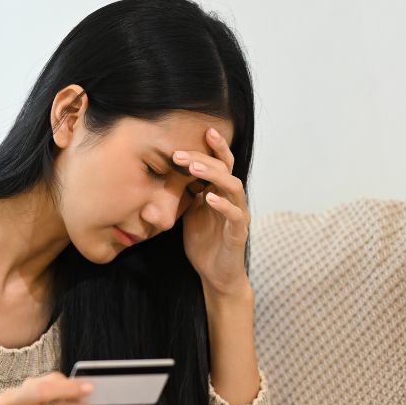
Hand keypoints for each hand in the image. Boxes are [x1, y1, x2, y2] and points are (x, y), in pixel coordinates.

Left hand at [178, 127, 252, 296]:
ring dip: (213, 175)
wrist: (215, 273)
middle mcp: (232, 199)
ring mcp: (238, 215)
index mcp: (220, 192)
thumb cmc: (203, 241)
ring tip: (193, 168)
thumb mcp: (190, 212)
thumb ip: (185, 192)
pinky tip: (209, 198)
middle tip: (178, 153)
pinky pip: (235, 215)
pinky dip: (223, 205)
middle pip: (224, 169)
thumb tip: (167, 172)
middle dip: (202, 158)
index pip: (220, 162)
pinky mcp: (238, 233)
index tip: (201, 130)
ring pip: (233, 186)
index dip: (214, 146)